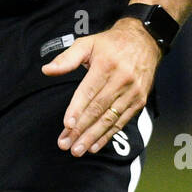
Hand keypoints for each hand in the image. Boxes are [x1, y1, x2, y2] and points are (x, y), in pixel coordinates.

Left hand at [41, 19, 160, 156]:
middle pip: (98, 109)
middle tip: (66, 144)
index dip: (77, 109)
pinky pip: (122, 121)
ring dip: (92, 137)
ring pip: (109, 119)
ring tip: (78, 150)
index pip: (88, 91)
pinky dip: (108, 135)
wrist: (145, 41)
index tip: (66, 125)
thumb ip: (66, 58)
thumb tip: (47, 70)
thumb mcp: (87, 43)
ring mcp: (132, 92)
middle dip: (81, 129)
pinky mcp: (139, 101)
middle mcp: (121, 79)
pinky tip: (95, 145)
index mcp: (106, 65)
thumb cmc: (111, 44)